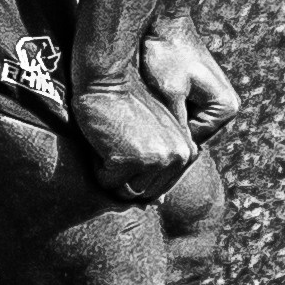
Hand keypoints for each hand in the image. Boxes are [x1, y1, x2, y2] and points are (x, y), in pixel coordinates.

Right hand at [67, 63, 194, 206]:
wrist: (108, 80)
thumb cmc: (126, 103)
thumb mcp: (153, 133)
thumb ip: (160, 165)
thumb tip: (158, 204)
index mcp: (187, 151)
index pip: (160, 187)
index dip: (137, 174)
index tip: (128, 150)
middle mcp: (177, 157)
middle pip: (143, 193)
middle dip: (123, 176)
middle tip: (115, 145)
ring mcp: (156, 159)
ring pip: (125, 192)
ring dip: (110, 173)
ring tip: (110, 143)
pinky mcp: (131, 160)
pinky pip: (106, 182)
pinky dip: (97, 167)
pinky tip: (101, 141)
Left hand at [140, 8, 240, 143]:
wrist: (164, 20)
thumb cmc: (166, 53)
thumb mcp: (170, 92)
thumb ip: (178, 124)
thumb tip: (179, 156)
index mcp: (226, 108)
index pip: (191, 141)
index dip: (166, 137)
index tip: (144, 126)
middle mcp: (227, 105)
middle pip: (190, 134)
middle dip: (167, 127)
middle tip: (143, 115)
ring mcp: (215, 99)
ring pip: (183, 124)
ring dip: (165, 118)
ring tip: (147, 103)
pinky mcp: (201, 92)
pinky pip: (182, 111)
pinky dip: (166, 107)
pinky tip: (151, 96)